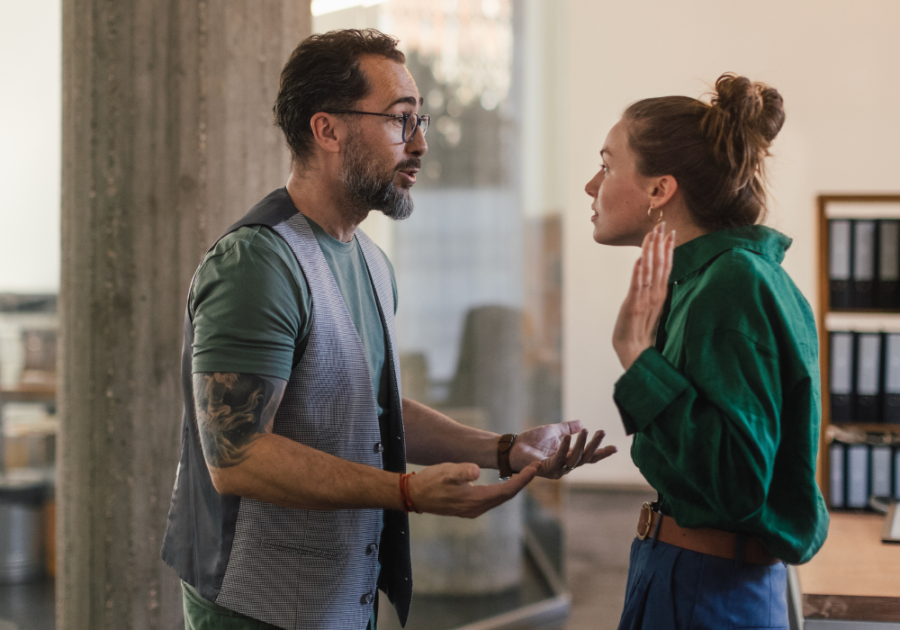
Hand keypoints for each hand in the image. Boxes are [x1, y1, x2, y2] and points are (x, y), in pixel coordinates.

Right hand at [408, 461, 540, 518]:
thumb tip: (476, 470)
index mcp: (475, 500)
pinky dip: (503, 490)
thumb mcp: (446, 471)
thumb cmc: (430, 481)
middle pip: (507, 496)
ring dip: (514, 487)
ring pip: (500, 499)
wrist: (414, 495)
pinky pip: (492, 499)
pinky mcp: (468, 508)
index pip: (507, 491)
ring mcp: (473, 510)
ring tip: (526, 474)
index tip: (535, 468)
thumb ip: (462, 470)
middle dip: (523, 482)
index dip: (523, 480)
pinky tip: (507, 483)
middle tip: (536, 468)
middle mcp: (477, 508)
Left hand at [510, 420, 616, 479]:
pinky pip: (559, 458)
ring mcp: (556, 469)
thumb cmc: (531, 441)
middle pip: (585, 458)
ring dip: (582, 445)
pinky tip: (569, 436)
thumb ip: (568, 428)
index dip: (601, 452)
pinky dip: (565, 447)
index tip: (615, 447)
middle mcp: (565, 465)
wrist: (512, 447)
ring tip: (588, 431)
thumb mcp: (553, 431)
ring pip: (575, 459)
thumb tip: (581, 422)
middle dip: (595, 445)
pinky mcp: (546, 469)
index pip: (588, 456)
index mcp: (568, 456)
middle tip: (601, 432)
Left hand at [612, 223, 674, 369]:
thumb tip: (657, 279)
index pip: (666, 268)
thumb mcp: (650, 309)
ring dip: (651, 252)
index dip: (668, 250)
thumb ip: (654, 294)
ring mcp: (645, 300)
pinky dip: (638, 272)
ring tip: (652, 235)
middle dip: (661, 244)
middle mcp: (655, 295)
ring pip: (650, 271)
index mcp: (660, 294)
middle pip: (661, 265)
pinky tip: (639, 259)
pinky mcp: (633, 306)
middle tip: (663, 225)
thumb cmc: (642, 332)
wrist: (634, 352)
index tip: (670, 233)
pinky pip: (636, 286)